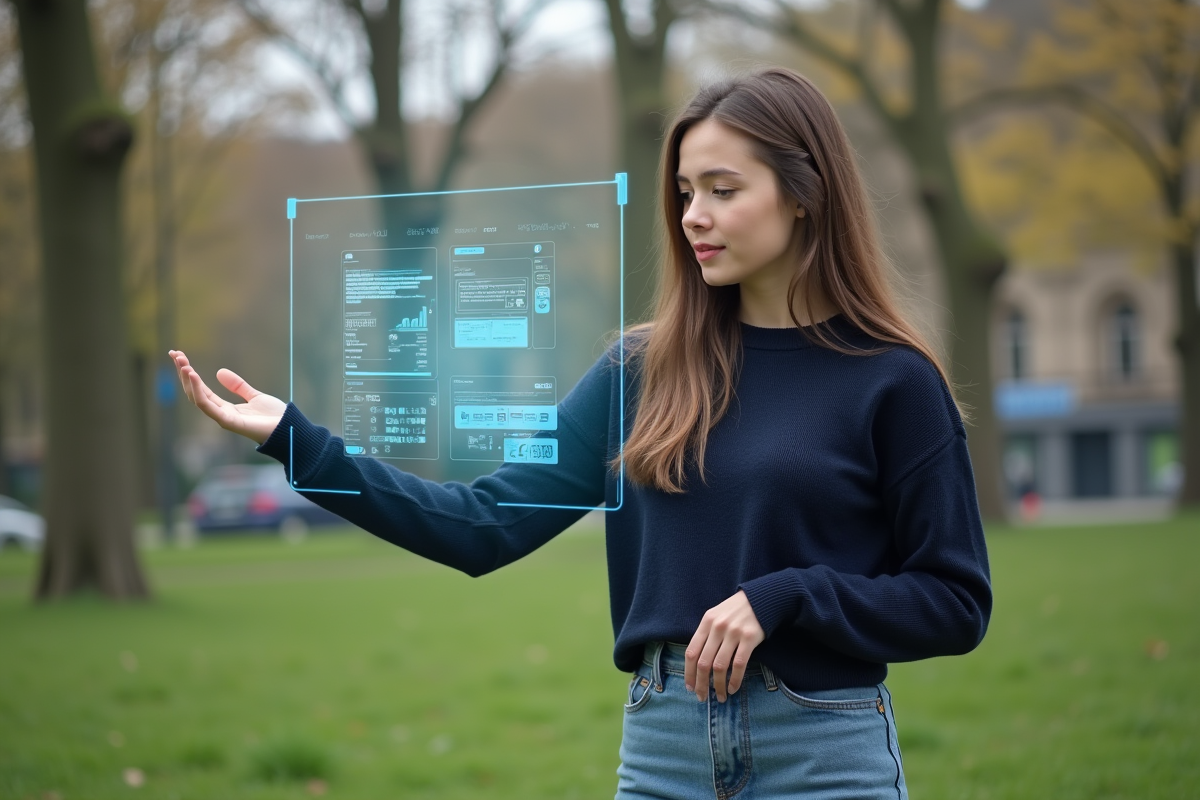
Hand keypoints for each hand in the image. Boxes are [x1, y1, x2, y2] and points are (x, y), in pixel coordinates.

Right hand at [168, 350, 285, 444]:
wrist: (289, 428)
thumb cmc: (274, 417)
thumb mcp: (254, 396)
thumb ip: (237, 386)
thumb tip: (219, 372)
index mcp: (225, 409)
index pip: (201, 390)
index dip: (190, 374)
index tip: (180, 356)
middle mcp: (221, 414)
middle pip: (195, 393)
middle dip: (184, 374)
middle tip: (175, 355)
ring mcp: (223, 419)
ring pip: (198, 399)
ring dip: (188, 381)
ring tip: (183, 364)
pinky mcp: (229, 422)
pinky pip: (208, 406)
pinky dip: (199, 391)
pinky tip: (193, 376)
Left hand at [685, 590, 764, 702]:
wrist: (762, 598)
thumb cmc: (736, 610)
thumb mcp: (716, 615)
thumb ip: (706, 634)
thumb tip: (697, 662)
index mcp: (706, 622)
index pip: (691, 652)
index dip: (689, 673)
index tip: (689, 687)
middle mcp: (717, 627)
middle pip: (703, 662)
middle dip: (701, 684)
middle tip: (702, 697)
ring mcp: (733, 633)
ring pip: (720, 666)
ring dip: (718, 686)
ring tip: (720, 697)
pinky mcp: (749, 638)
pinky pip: (739, 665)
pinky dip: (734, 680)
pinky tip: (732, 688)